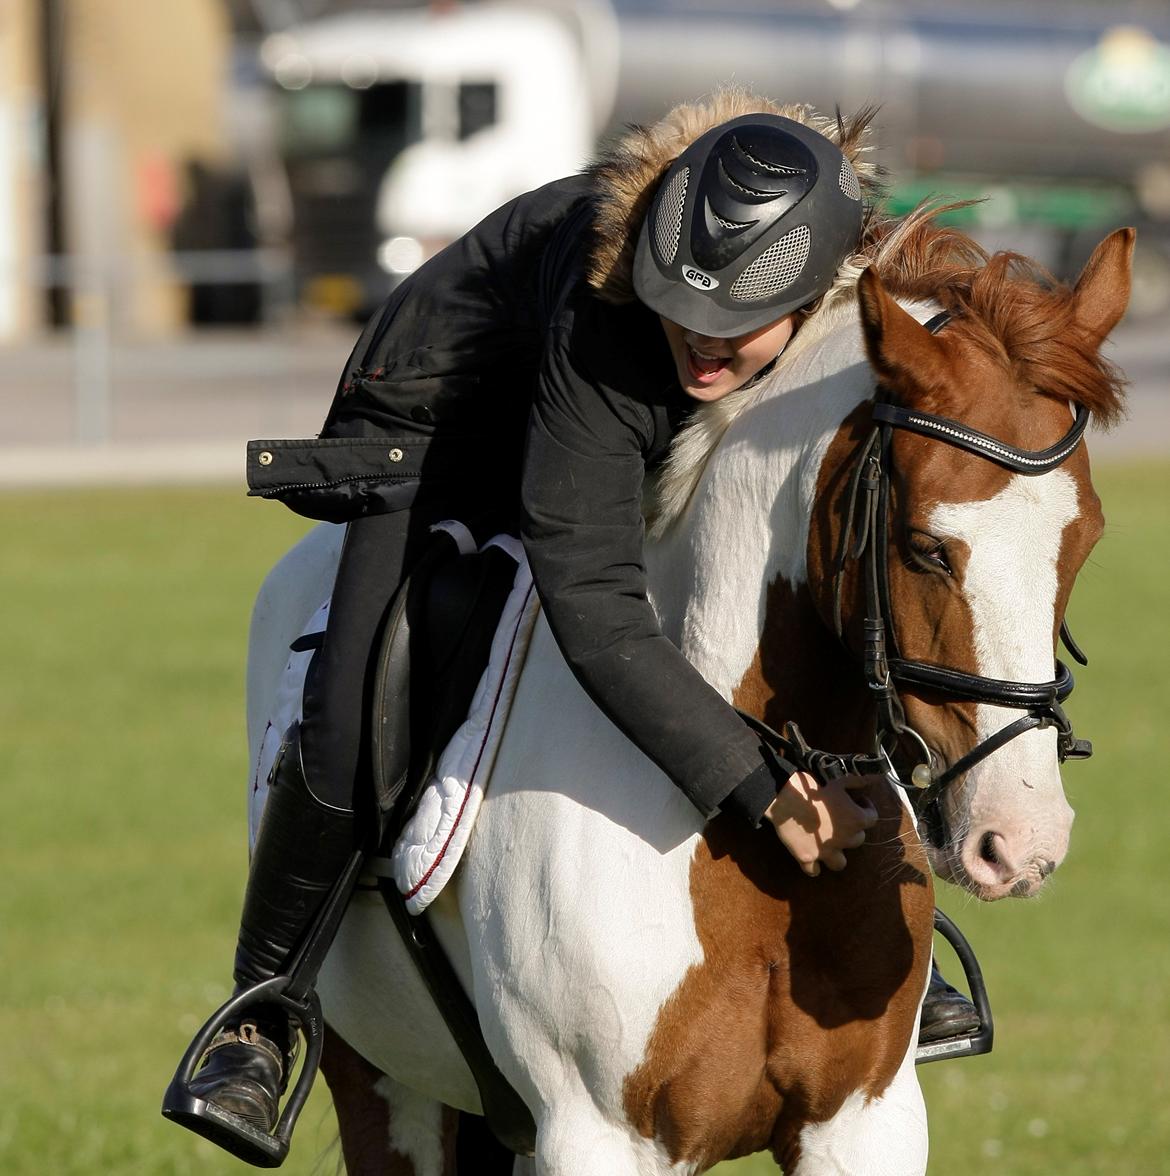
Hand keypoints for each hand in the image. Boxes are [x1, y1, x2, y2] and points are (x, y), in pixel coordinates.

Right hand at [764, 771, 879, 876]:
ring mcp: (825, 852)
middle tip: (840, 819)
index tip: (857, 801)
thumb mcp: (840, 777)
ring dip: (837, 854)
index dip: (866, 808)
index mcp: (856, 820)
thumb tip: (879, 775)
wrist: (784, 796)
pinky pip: (814, 870)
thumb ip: (862, 778)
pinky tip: (810, 855)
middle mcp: (845, 839)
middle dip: (851, 830)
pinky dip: (813, 865)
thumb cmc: (814, 784)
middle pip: (857, 840)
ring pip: (840, 863)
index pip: (872, 818)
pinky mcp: (806, 857)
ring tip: (829, 843)